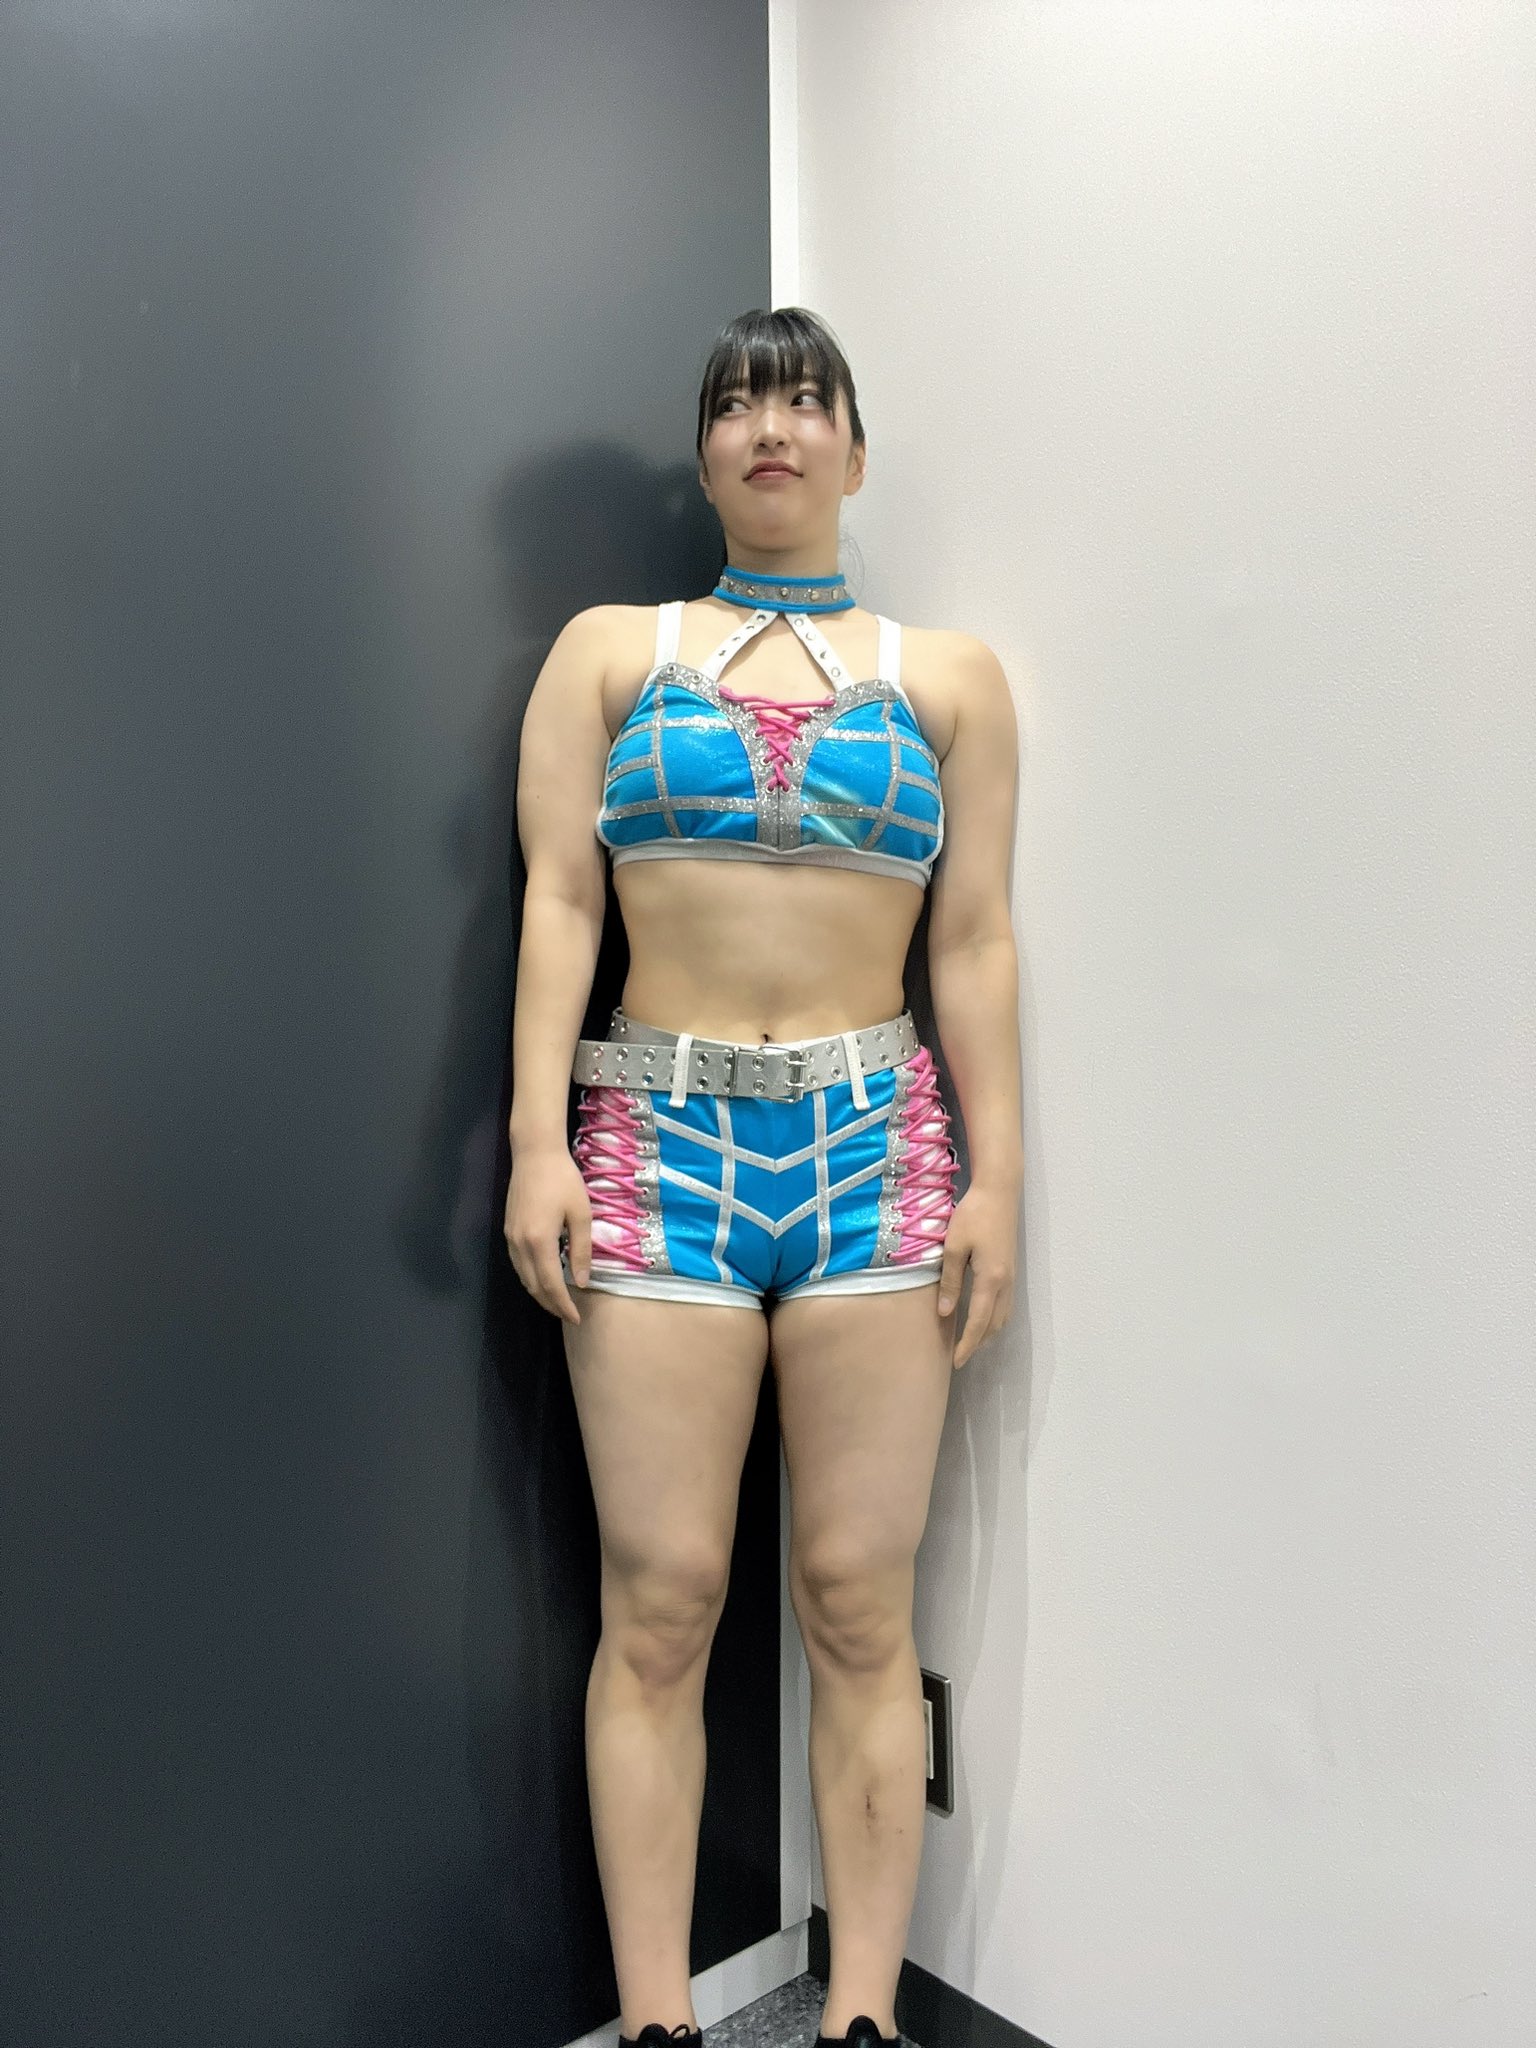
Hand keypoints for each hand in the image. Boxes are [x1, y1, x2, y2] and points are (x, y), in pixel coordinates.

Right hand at [503, 1143, 592, 1324]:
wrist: (535, 1153)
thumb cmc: (563, 1180)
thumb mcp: (581, 1214)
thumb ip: (581, 1251)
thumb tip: (582, 1282)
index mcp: (539, 1241)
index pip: (550, 1285)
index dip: (563, 1305)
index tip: (576, 1318)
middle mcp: (519, 1244)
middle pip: (533, 1286)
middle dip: (551, 1304)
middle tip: (569, 1314)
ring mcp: (510, 1237)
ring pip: (523, 1277)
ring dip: (539, 1293)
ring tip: (559, 1301)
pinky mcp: (508, 1230)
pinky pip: (518, 1264)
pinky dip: (531, 1278)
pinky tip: (544, 1277)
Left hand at [934, 1181, 1018, 1369]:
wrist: (999, 1191)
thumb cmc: (973, 1215)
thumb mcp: (954, 1247)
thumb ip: (950, 1281)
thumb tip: (945, 1312)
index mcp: (990, 1279)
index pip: (978, 1322)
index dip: (967, 1344)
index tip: (956, 1362)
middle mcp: (1005, 1283)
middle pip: (995, 1325)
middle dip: (977, 1344)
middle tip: (959, 1357)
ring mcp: (1011, 1277)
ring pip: (1003, 1316)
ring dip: (988, 1333)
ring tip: (969, 1343)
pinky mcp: (1011, 1269)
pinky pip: (1005, 1305)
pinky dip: (995, 1319)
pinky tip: (982, 1318)